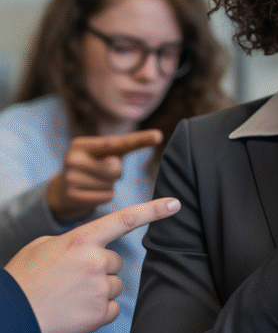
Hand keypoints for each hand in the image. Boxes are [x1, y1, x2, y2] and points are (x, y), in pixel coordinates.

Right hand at [5, 197, 180, 332]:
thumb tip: (91, 246)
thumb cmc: (23, 280)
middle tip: (70, 280)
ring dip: (98, 291)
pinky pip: (112, 309)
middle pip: (117, 262)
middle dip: (99, 270)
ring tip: (68, 297)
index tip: (175, 203)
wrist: (9, 318)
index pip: (125, 219)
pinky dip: (97, 311)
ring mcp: (99, 288)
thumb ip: (73, 241)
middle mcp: (95, 261)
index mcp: (81, 240)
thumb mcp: (43, 247)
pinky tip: (74, 312)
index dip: (153, 210)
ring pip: (115, 285)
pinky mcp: (99, 313)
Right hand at [46, 129, 162, 221]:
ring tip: (93, 182)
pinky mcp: (72, 196)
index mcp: (81, 144)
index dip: (138, 139)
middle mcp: (72, 159)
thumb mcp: (106, 152)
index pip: (115, 142)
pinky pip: (106, 197)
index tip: (159, 135)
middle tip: (100, 172)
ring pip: (111, 185)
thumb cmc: (94, 165)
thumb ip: (127, 144)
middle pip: (115, 168)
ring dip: (109, 185)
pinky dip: (104, 196)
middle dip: (116, 172)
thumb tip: (158, 134)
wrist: (62, 189)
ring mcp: (70, 178)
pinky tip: (90, 192)